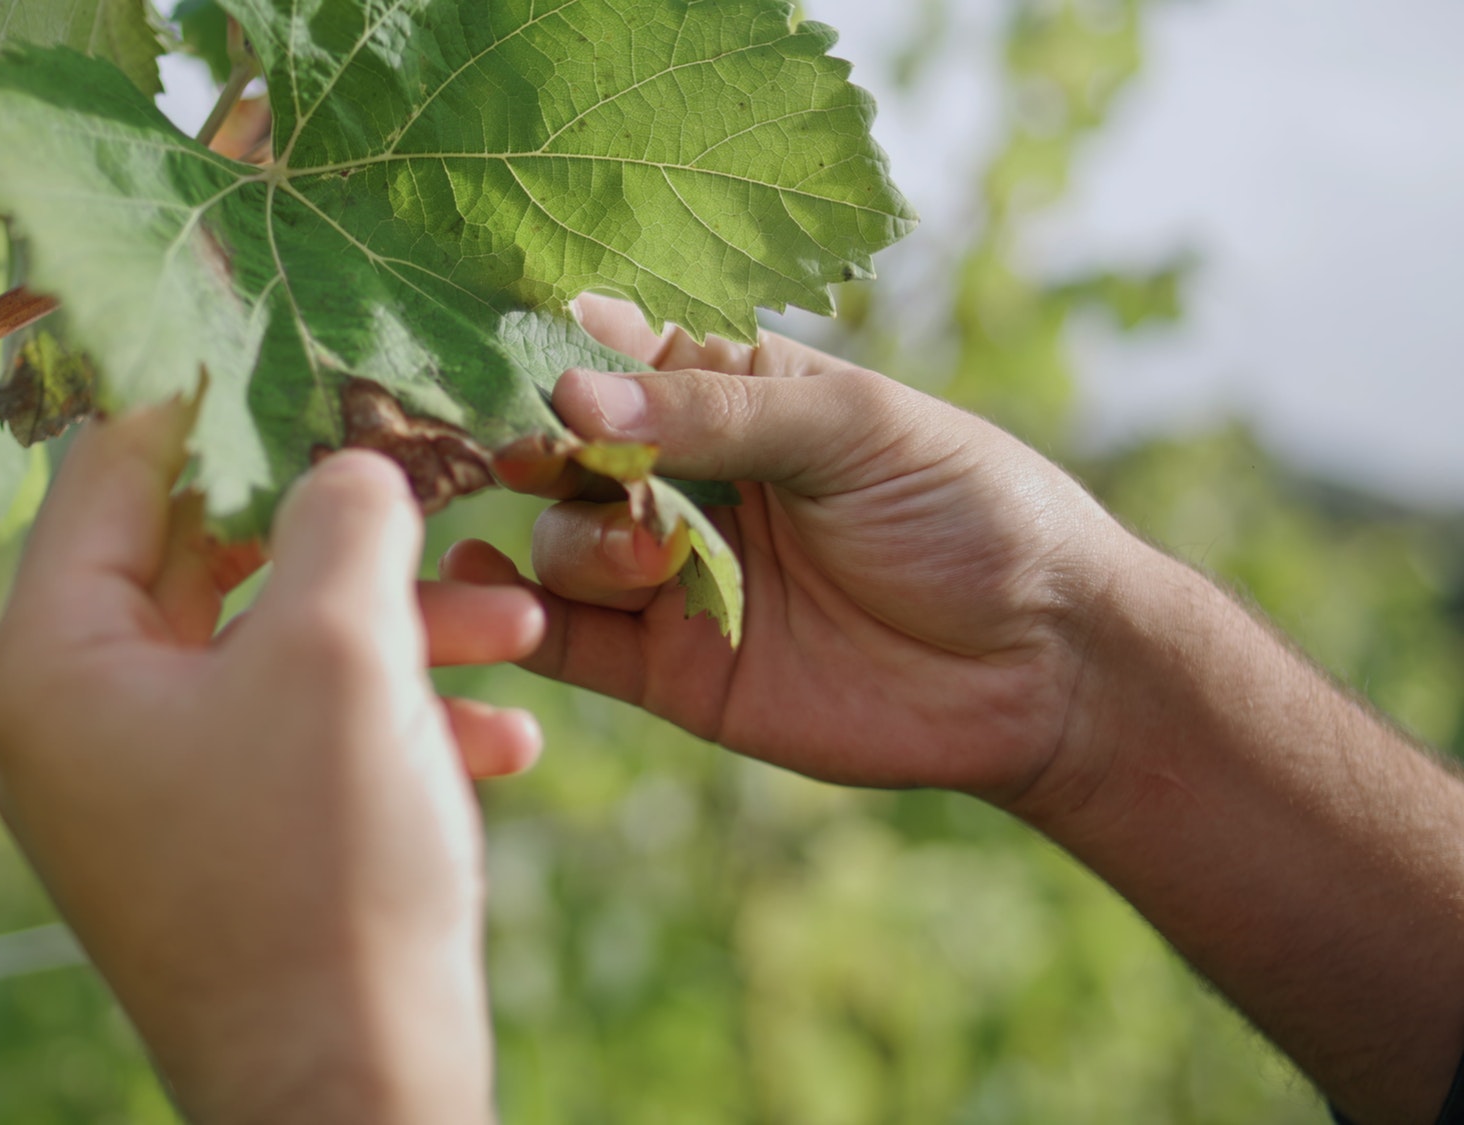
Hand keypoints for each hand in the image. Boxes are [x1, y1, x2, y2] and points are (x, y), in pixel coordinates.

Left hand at [0, 404, 541, 1124]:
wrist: (350, 1098)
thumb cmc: (324, 870)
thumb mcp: (340, 652)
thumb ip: (340, 516)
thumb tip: (348, 462)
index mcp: (51, 662)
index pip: (112, 470)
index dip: (216, 402)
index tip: (313, 356)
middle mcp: (73, 721)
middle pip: (207, 563)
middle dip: (348, 537)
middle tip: (446, 497)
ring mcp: (142, 792)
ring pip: (271, 655)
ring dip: (396, 632)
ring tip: (518, 633)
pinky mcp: (214, 846)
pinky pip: (293, 743)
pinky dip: (388, 722)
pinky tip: (502, 739)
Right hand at [445, 295, 1134, 806]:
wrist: (1042, 667)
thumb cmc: (968, 510)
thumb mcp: (851, 429)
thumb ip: (711, 416)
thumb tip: (571, 399)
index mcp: (731, 396)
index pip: (613, 358)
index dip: (551, 354)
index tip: (500, 350)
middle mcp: (686, 480)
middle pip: (565, 455)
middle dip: (542, 452)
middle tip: (540, 455)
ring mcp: (671, 576)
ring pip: (560, 543)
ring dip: (576, 541)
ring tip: (646, 554)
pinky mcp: (669, 669)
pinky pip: (566, 639)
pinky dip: (516, 613)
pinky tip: (487, 588)